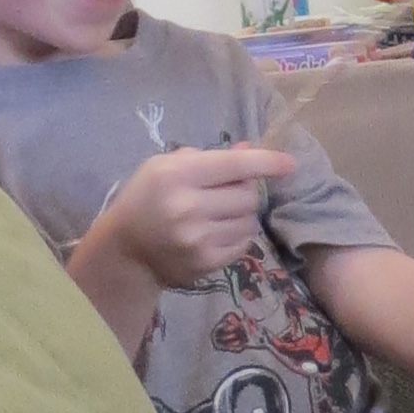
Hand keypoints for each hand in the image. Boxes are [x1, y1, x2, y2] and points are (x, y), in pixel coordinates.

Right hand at [90, 143, 296, 288]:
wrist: (123, 250)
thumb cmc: (147, 198)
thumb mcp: (166, 167)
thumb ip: (209, 157)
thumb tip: (250, 150)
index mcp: (177, 175)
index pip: (234, 165)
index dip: (266, 162)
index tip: (289, 164)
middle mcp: (188, 207)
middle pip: (248, 195)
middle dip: (245, 191)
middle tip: (227, 192)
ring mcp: (197, 239)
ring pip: (249, 221)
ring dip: (241, 215)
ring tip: (217, 214)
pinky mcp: (205, 263)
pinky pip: (243, 244)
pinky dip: (236, 235)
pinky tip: (214, 232)